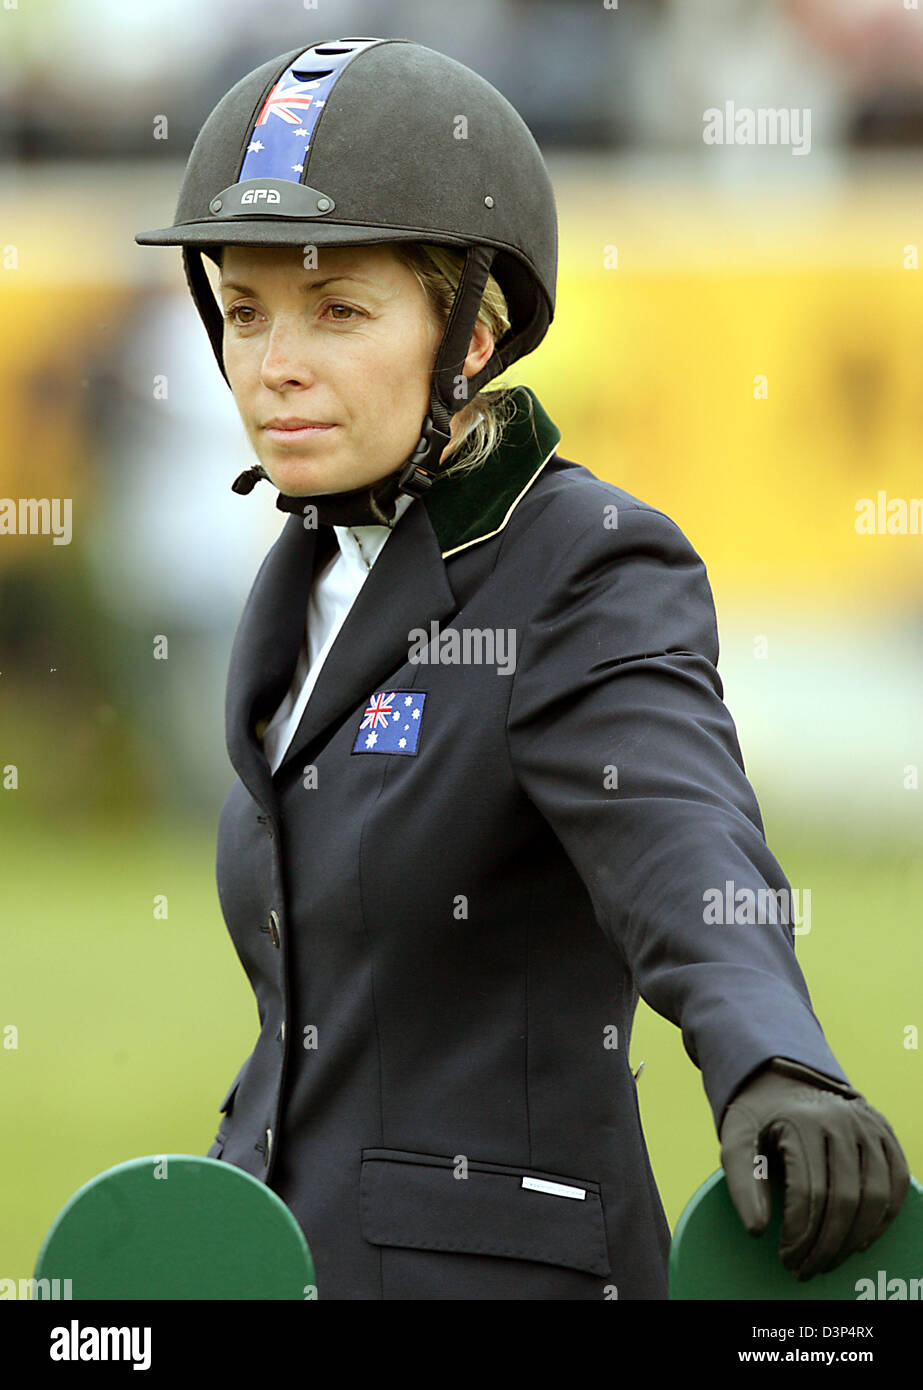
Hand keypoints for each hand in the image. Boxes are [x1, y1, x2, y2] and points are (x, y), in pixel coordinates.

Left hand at [719, 1057, 910, 1279]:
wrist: (782, 1077)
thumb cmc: (757, 1116)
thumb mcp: (735, 1139)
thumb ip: (741, 1182)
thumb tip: (757, 1230)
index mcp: (801, 1122)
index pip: (809, 1193)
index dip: (800, 1234)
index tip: (786, 1257)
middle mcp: (840, 1120)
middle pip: (844, 1199)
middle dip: (826, 1245)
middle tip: (807, 1269)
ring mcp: (866, 1124)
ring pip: (875, 1195)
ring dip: (855, 1239)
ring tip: (831, 1260)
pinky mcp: (882, 1130)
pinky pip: (896, 1180)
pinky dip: (884, 1216)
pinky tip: (860, 1238)